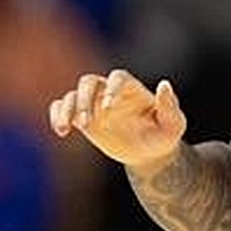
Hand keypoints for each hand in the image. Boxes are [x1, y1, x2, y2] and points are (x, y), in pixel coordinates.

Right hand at [48, 69, 186, 167]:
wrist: (150, 152)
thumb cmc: (164, 135)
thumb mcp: (174, 124)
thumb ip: (170, 105)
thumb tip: (164, 84)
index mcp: (133, 90)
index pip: (118, 77)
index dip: (112, 87)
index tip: (109, 107)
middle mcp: (111, 92)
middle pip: (89, 81)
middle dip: (85, 98)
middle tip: (88, 122)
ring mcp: (95, 104)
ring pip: (72, 95)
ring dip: (67, 108)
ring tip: (68, 127)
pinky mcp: (84, 119)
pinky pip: (62, 108)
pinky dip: (57, 115)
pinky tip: (61, 131)